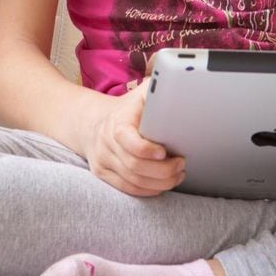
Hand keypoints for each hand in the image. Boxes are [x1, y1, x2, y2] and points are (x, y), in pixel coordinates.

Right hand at [84, 82, 185, 196]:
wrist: (93, 124)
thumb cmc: (127, 108)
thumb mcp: (141, 94)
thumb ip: (159, 88)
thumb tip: (182, 85)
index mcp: (116, 123)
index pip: (128, 141)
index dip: (147, 150)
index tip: (165, 151)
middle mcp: (106, 143)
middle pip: (135, 166)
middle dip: (163, 170)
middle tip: (181, 164)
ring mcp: (103, 161)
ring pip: (133, 181)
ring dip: (160, 182)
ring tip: (178, 175)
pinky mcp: (103, 174)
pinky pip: (127, 189)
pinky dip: (148, 190)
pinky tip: (163, 185)